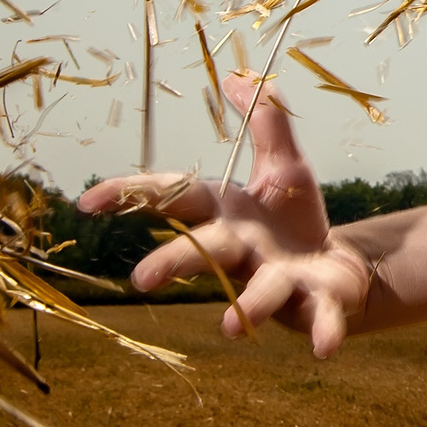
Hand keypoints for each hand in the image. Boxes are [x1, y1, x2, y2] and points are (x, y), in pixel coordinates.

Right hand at [73, 73, 370, 355]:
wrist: (340, 273)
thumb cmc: (297, 221)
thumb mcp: (285, 164)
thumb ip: (266, 119)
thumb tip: (237, 75)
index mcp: (229, 214)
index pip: (174, 197)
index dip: (130, 195)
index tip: (86, 201)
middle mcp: (245, 251)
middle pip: (206, 252)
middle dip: (174, 264)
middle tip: (141, 280)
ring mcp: (279, 281)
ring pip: (257, 293)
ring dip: (244, 307)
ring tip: (230, 325)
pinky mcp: (318, 304)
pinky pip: (319, 321)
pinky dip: (323, 334)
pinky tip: (325, 351)